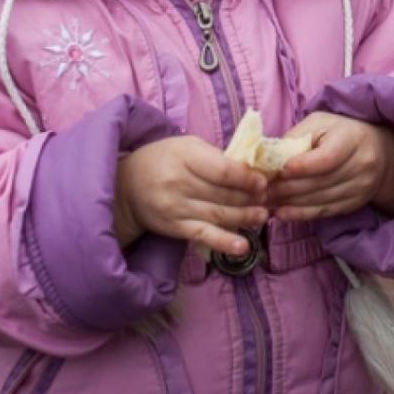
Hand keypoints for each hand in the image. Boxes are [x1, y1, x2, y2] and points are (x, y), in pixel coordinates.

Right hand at [114, 135, 267, 255]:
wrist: (125, 186)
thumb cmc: (163, 160)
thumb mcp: (186, 146)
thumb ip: (215, 156)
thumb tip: (249, 170)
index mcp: (184, 157)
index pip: (222, 171)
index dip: (246, 178)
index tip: (262, 182)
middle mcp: (178, 182)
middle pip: (223, 194)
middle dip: (249, 198)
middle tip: (267, 199)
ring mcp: (175, 208)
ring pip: (218, 215)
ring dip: (244, 218)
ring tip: (263, 216)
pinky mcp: (174, 228)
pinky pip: (203, 236)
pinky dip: (224, 242)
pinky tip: (243, 247)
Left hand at [266, 112, 393, 220]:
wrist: (380, 152)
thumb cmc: (341, 132)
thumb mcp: (321, 123)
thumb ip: (297, 137)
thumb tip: (269, 157)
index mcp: (353, 139)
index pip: (327, 158)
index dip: (303, 167)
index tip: (280, 171)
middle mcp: (362, 165)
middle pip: (321, 182)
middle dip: (287, 188)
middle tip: (261, 191)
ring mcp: (361, 187)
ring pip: (320, 200)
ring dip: (290, 203)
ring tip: (265, 202)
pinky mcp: (355, 204)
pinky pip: (324, 212)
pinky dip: (300, 214)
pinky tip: (281, 213)